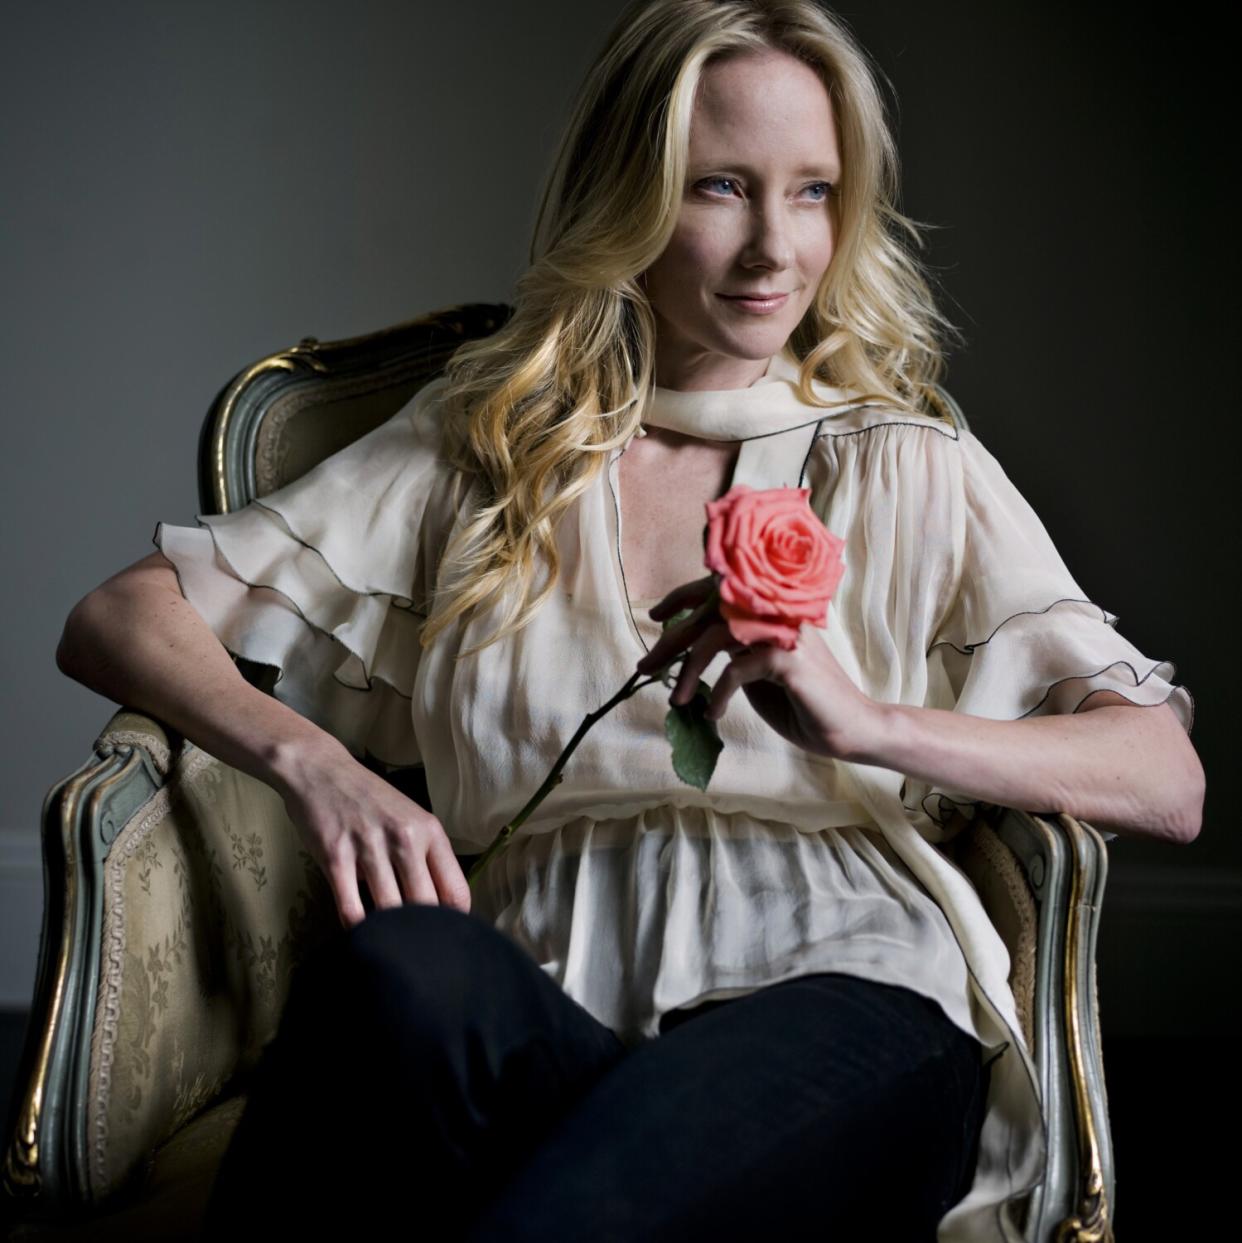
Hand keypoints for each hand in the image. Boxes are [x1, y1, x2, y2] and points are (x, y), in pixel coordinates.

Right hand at [270, 736, 470, 928]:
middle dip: (423, 934)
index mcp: (429, 831)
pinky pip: (350, 906)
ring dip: (389, 934)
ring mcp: (369, 847)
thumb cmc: (369, 800)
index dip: (454, 922)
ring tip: (389, 947)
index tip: (446, 939)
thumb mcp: (409, 819)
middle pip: (425, 905)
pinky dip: (356, 927)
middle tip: (418, 953)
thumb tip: (439, 907)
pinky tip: (359, 935)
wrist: (321, 771)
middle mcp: (404, 838)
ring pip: (389, 909)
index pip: (455, 889)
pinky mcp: (335, 856)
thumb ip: (424, 857)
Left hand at [635, 574, 883, 761]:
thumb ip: (733, 652)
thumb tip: (688, 643)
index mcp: (770, 611)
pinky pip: (734, 670)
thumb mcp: (756, 673)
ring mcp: (784, 632)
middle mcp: (777, 612)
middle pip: (709, 613)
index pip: (719, 589)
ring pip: (716, 638)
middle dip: (671, 641)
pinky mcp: (788, 658)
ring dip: (687, 672)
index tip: (654, 615)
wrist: (849, 731)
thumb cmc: (802, 704)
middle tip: (645, 666)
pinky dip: (717, 695)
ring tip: (676, 700)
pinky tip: (713, 714)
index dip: (682, 597)